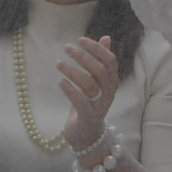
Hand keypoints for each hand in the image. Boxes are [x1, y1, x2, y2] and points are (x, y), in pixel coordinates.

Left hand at [58, 34, 120, 152]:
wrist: (87, 134)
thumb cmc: (90, 103)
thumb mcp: (96, 80)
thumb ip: (100, 60)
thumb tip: (106, 37)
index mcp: (112, 80)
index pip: (109, 60)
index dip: (96, 48)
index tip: (80, 39)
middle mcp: (109, 92)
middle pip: (99, 70)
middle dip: (83, 56)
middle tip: (67, 48)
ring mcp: (100, 105)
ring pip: (90, 84)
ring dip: (73, 71)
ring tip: (59, 63)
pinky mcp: (89, 117)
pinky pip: (81, 101)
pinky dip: (70, 90)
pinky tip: (60, 82)